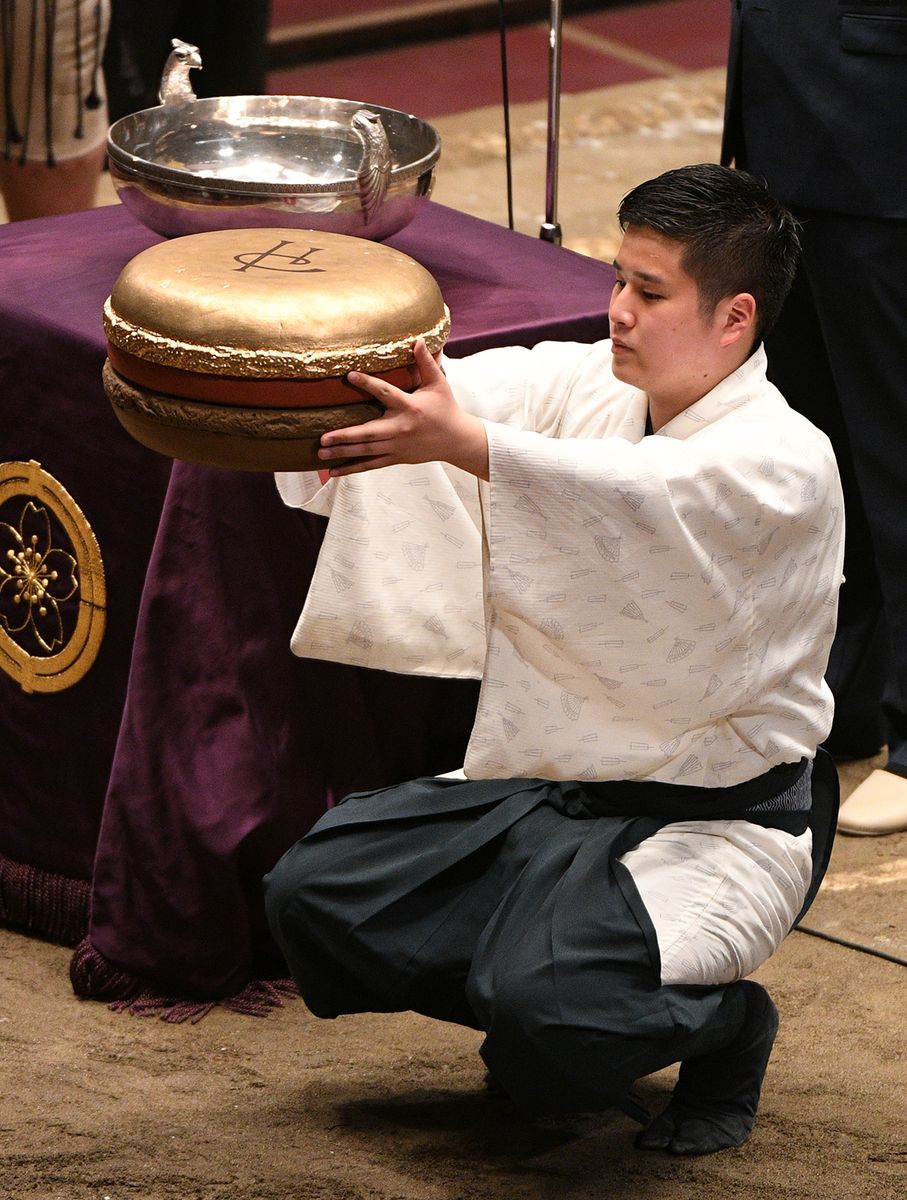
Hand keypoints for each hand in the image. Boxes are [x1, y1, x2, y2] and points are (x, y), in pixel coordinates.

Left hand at [318, 338, 488, 478]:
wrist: (457, 440)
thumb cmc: (446, 409)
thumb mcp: (439, 384)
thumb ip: (426, 362)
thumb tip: (417, 339)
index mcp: (409, 407)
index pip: (385, 393)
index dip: (367, 384)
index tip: (349, 375)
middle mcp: (401, 428)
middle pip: (369, 433)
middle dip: (345, 436)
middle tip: (323, 438)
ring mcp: (397, 446)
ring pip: (366, 451)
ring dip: (343, 453)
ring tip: (321, 453)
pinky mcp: (396, 458)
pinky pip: (371, 464)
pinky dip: (352, 468)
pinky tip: (333, 471)